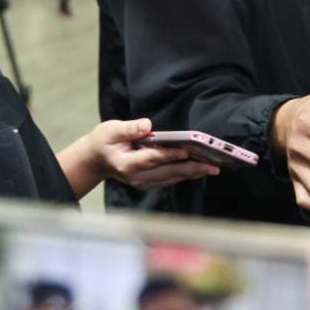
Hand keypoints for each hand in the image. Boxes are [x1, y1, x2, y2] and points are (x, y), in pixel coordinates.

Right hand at [89, 119, 220, 188]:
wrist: (96, 160)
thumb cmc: (104, 141)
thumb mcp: (111, 130)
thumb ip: (129, 129)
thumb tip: (147, 126)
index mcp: (125, 163)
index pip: (151, 159)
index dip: (169, 155)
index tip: (187, 152)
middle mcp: (136, 177)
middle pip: (167, 172)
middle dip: (191, 168)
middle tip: (212, 164)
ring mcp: (143, 182)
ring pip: (172, 177)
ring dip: (193, 172)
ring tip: (213, 167)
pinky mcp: (149, 183)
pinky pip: (170, 179)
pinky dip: (186, 174)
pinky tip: (201, 169)